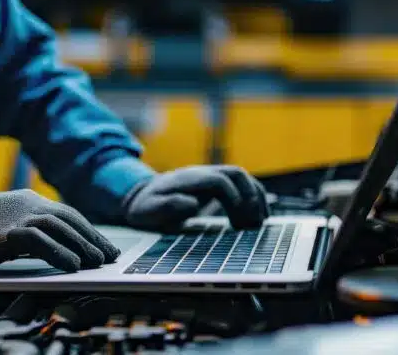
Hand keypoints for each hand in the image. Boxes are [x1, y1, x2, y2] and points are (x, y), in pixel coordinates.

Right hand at [0, 189, 119, 276]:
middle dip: (92, 238)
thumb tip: (55, 247)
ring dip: (82, 245)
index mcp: (27, 201)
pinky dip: (60, 253)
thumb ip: (27, 232)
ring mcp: (16, 215)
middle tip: (110, 255)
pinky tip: (73, 266)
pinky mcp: (6, 231)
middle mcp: (26, 204)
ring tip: (98, 262)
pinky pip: (40, 241)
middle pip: (69, 218)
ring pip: (59, 227)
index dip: (87, 230)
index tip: (103, 245)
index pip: (66, 214)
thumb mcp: (3, 228)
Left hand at [122, 165, 268, 231]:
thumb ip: (167, 205)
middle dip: (250, 196)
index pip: (218, 179)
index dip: (232, 197)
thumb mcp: (148, 209)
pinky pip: (239, 186)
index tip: (237, 220)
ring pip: (241, 178)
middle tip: (254, 223)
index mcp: (188, 179)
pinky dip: (252, 200)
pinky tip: (254, 219)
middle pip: (235, 173)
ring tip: (258, 223)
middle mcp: (202, 174)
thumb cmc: (144, 207)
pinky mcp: (214, 186)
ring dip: (255, 198)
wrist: (139, 197)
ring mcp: (209, 177)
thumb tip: (193, 203)